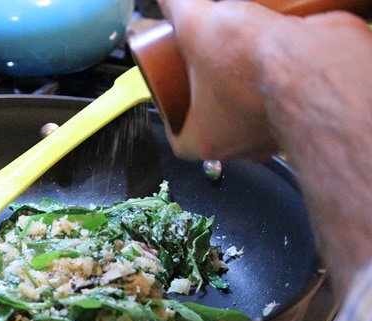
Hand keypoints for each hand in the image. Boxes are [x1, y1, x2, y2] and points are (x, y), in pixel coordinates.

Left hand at [156, 0, 370, 162]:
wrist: (310, 60)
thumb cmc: (249, 63)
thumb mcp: (196, 25)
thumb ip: (177, 8)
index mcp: (208, 139)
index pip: (181, 144)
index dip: (173, 125)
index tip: (172, 109)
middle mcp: (243, 145)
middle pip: (219, 131)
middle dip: (211, 103)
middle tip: (206, 76)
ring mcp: (276, 134)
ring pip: (253, 120)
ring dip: (246, 95)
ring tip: (239, 62)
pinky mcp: (305, 114)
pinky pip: (286, 105)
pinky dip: (279, 86)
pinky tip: (272, 59)